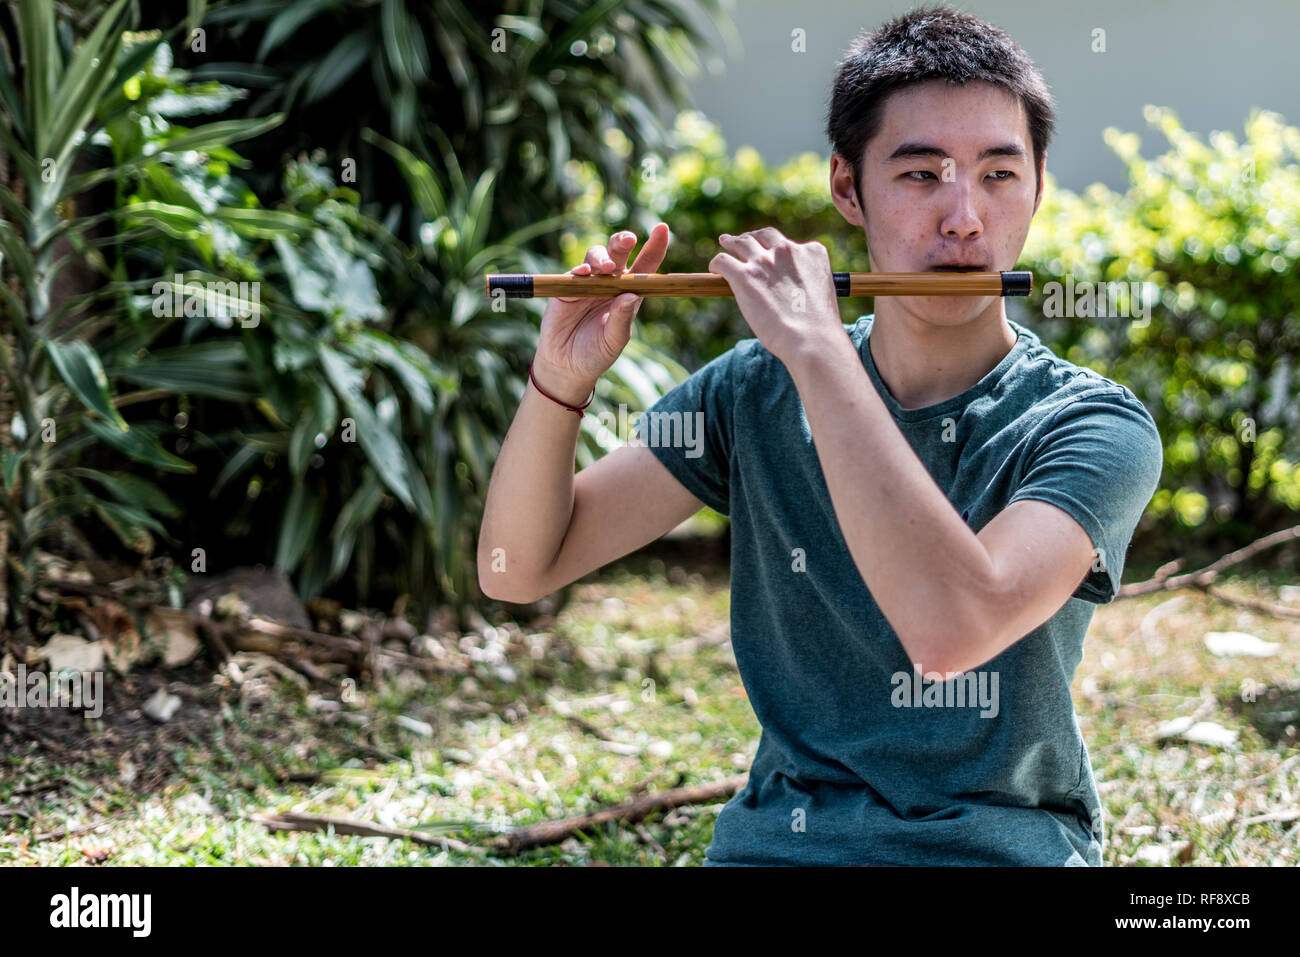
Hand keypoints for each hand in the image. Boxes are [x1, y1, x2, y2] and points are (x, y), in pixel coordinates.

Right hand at [532, 223, 670, 404]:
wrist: (566, 366)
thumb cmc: (596, 354)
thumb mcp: (614, 340)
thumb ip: (622, 319)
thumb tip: (630, 296)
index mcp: (629, 293)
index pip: (645, 265)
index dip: (655, 246)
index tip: (662, 228)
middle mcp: (610, 283)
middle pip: (618, 253)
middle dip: (623, 241)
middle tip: (629, 239)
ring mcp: (588, 283)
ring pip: (596, 257)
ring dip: (602, 258)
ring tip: (605, 269)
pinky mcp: (567, 288)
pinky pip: (574, 272)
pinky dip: (580, 269)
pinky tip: (583, 273)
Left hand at [709, 227, 841, 366]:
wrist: (811, 338)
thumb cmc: (818, 328)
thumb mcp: (820, 293)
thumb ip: (804, 283)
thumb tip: (786, 292)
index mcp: (812, 253)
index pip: (790, 244)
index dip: (778, 250)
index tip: (771, 256)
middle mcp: (788, 251)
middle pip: (764, 236)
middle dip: (753, 237)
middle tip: (743, 240)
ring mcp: (764, 261)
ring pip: (742, 243)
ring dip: (733, 242)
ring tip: (725, 243)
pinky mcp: (744, 275)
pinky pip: (724, 261)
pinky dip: (717, 263)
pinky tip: (715, 269)